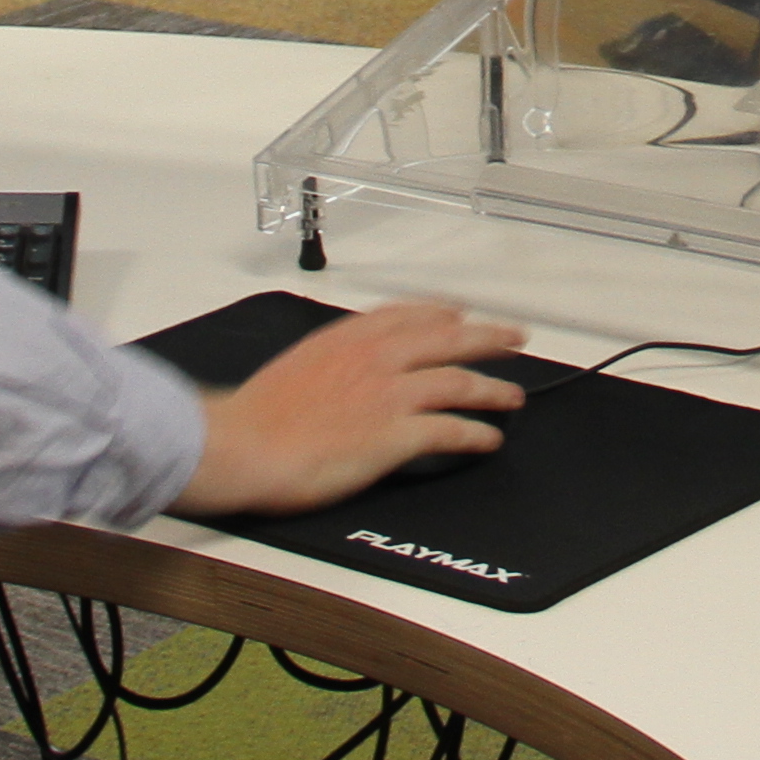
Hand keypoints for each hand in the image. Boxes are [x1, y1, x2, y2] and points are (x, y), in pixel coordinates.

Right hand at [177, 298, 527, 513]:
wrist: (244, 444)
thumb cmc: (258, 415)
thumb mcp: (299, 363)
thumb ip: (334, 356)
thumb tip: (348, 365)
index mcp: (351, 337)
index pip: (411, 314)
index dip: (443, 314)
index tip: (461, 314)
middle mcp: (377, 357)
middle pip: (450, 339)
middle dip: (489, 337)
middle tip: (515, 338)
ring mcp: (390, 394)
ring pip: (459, 382)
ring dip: (493, 390)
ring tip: (512, 397)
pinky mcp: (396, 434)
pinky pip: (450, 430)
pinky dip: (475, 434)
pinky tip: (488, 439)